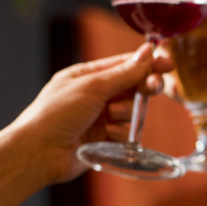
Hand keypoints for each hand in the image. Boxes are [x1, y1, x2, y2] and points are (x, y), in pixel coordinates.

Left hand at [0, 43, 170, 205]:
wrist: (40, 152)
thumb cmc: (57, 113)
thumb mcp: (93, 87)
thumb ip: (124, 73)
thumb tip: (147, 53)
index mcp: (87, 76)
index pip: (124, 65)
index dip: (146, 63)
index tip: (167, 63)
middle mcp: (94, 95)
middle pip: (131, 87)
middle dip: (143, 87)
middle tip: (154, 87)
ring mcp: (99, 117)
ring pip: (130, 111)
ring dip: (125, 113)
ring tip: (110, 118)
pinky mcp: (103, 139)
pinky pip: (125, 132)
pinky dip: (120, 132)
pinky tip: (107, 134)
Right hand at [160, 16, 206, 106]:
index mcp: (193, 17)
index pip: (168, 0)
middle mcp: (176, 36)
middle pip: (153, 29)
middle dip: (152, 30)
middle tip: (162, 37)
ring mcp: (171, 61)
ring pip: (151, 58)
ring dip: (153, 62)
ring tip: (164, 63)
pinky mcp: (173, 85)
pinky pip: (161, 85)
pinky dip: (166, 87)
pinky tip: (176, 90)